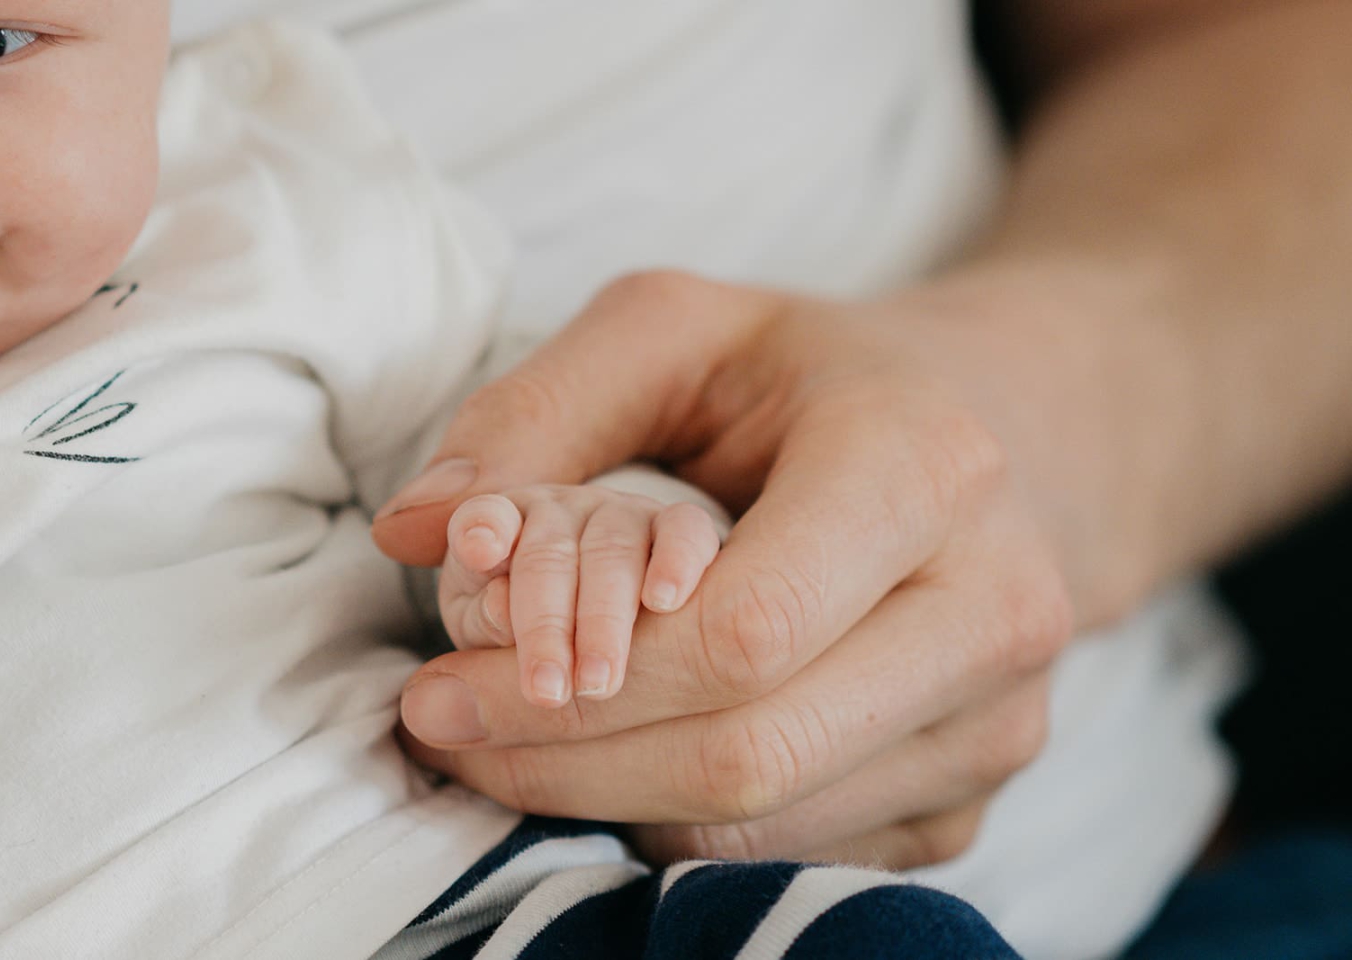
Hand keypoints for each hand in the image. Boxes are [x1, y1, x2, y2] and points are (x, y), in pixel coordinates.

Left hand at [374, 270, 1073, 868]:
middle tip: (449, 735)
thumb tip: (413, 531)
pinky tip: (624, 762)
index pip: (743, 635)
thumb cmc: (825, 376)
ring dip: (611, 805)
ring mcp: (1002, 718)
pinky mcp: (978, 789)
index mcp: (926, 468)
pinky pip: (806, 853)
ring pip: (772, 824)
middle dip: (569, 765)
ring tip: (513, 748)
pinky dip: (686, 826)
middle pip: (752, 753)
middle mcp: (994, 608)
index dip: (574, 688)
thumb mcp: (681, 331)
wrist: (1017, 434)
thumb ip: (538, 411)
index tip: (440, 687)